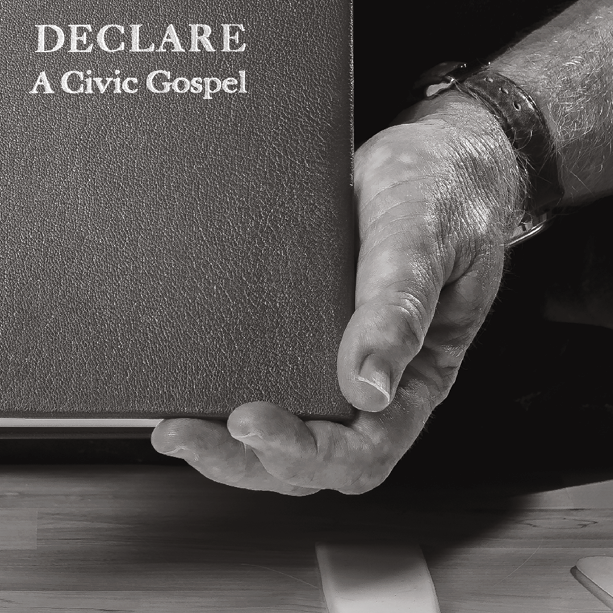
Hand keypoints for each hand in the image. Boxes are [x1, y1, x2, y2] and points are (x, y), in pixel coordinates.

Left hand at [151, 99, 522, 493]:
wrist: (430, 152)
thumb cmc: (442, 193)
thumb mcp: (424, 239)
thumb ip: (400, 308)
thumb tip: (368, 389)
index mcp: (418, 378)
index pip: (363, 450)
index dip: (304, 453)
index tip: (248, 422)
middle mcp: (374, 384)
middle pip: (309, 459)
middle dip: (242, 458)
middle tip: (180, 434)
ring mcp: (332, 361)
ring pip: (280, 428)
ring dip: (222, 441)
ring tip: (169, 426)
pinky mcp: (300, 333)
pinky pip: (262, 378)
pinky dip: (219, 390)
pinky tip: (180, 378)